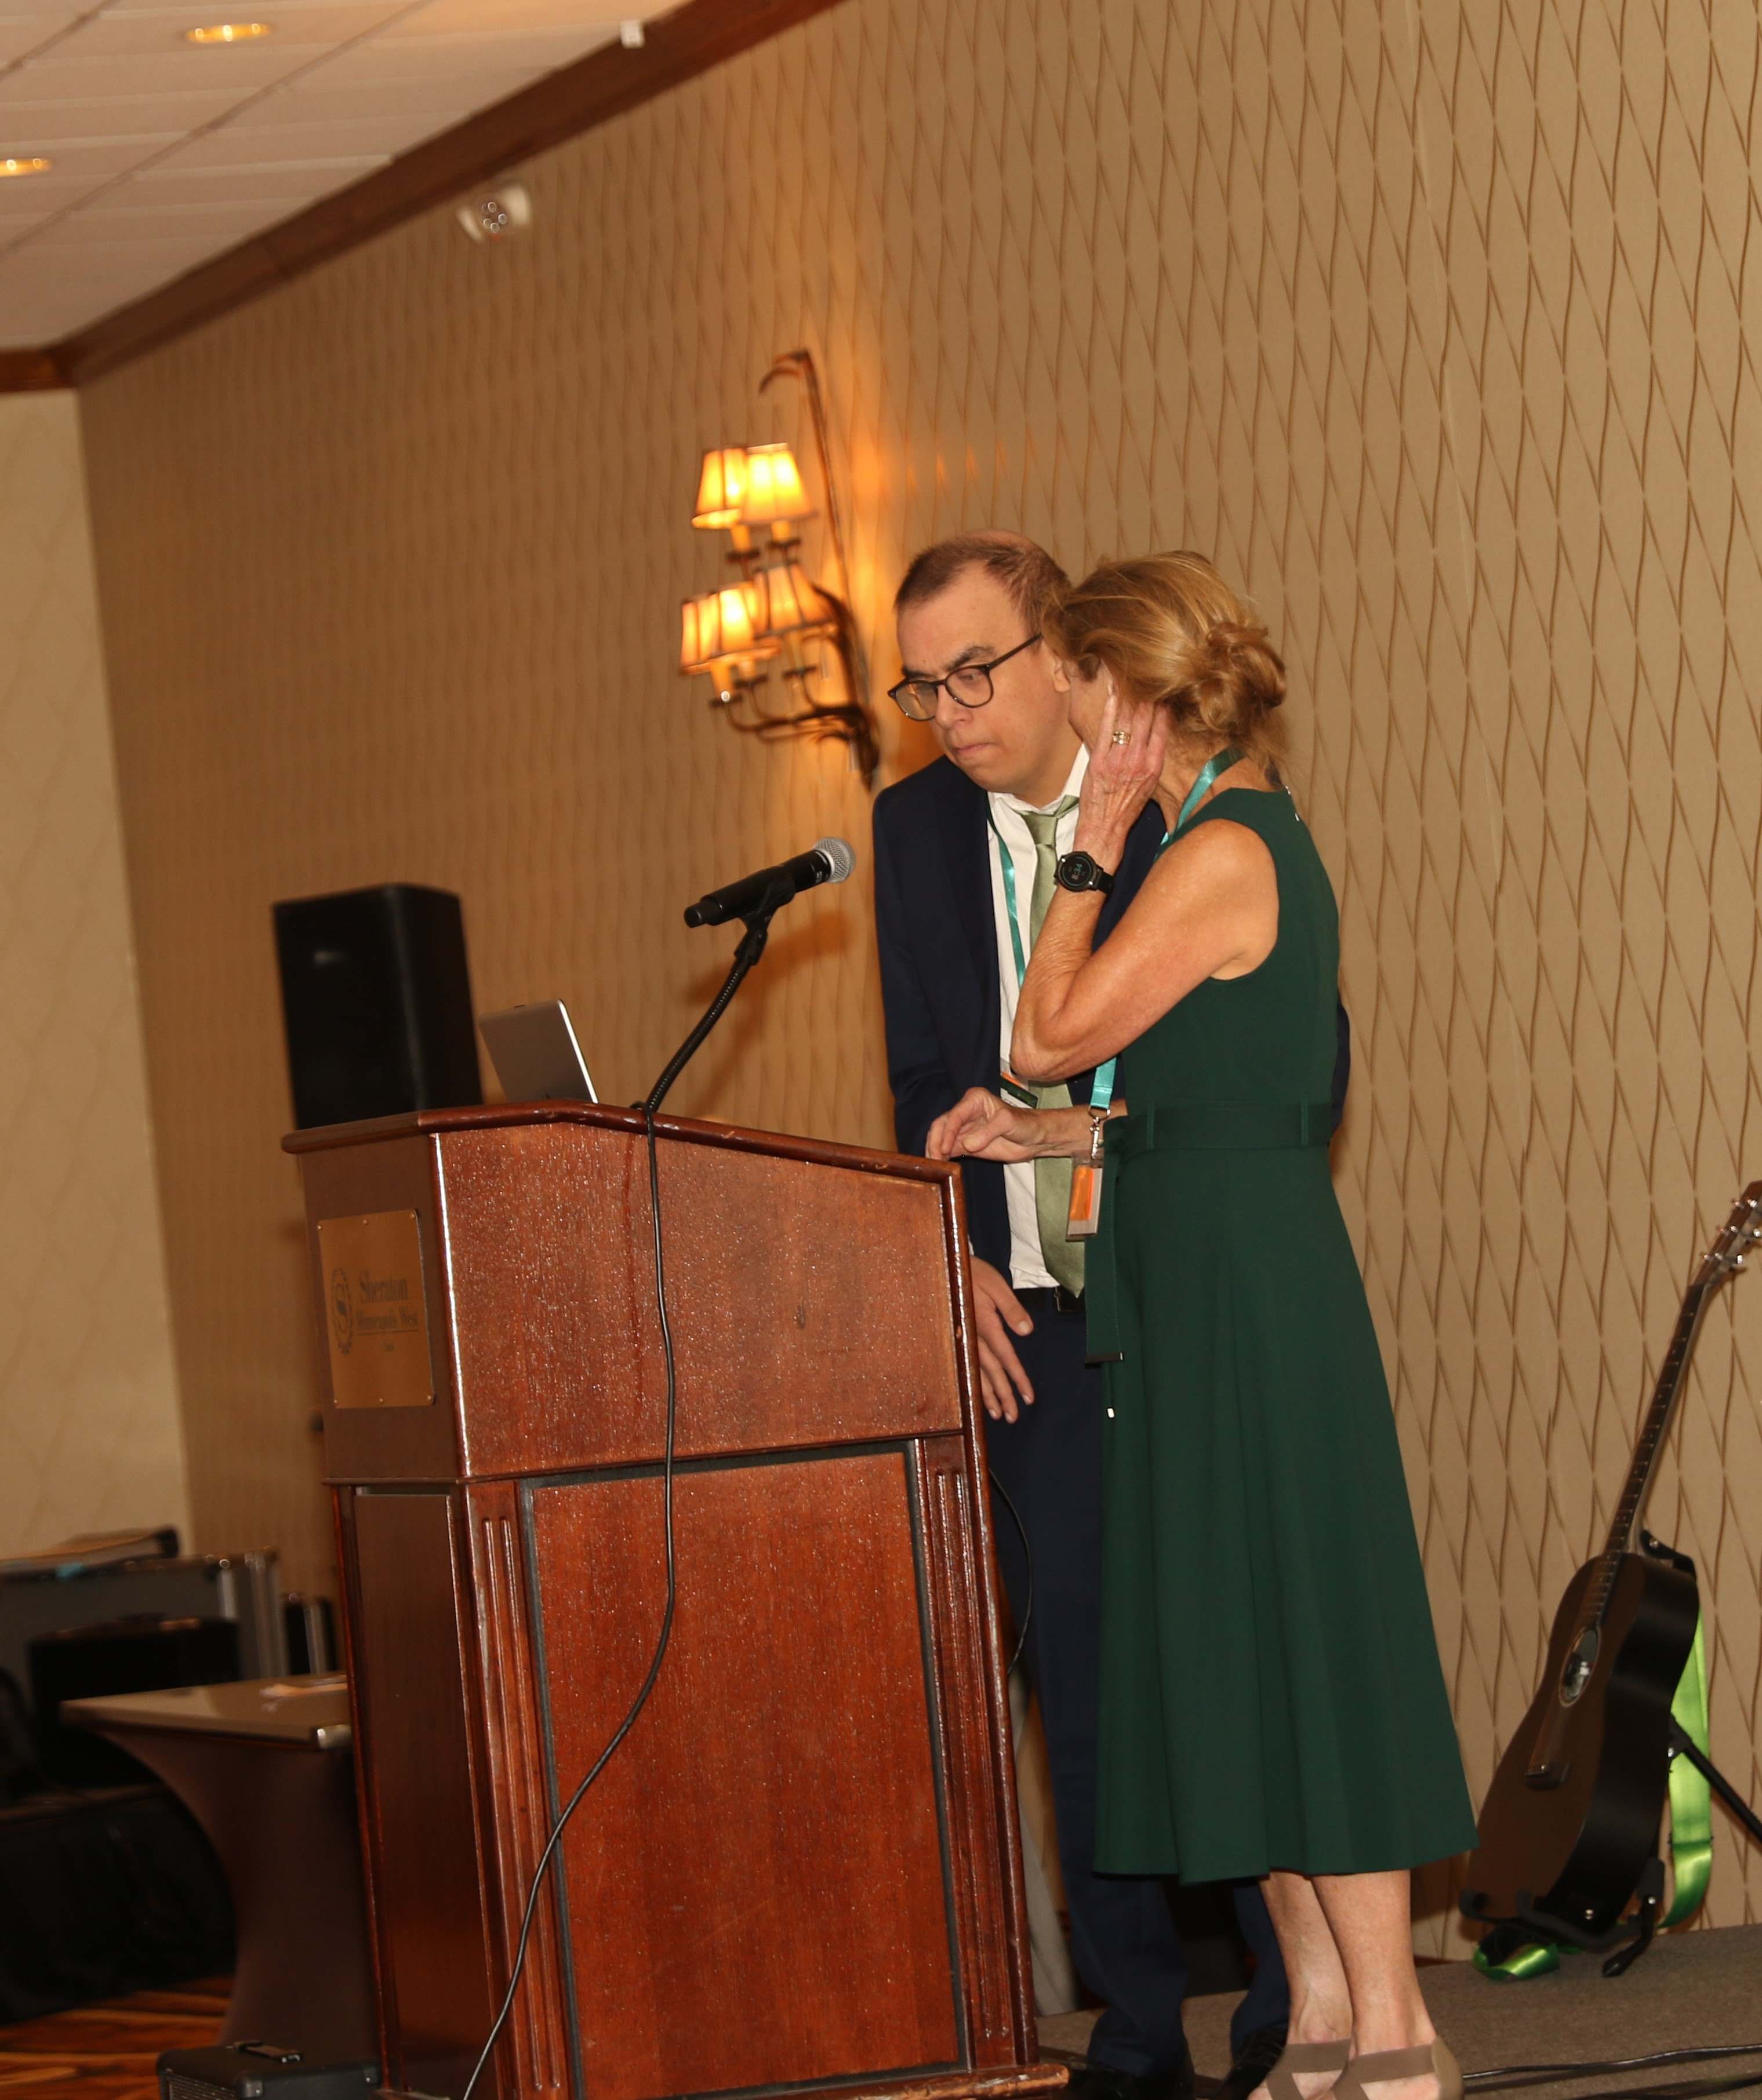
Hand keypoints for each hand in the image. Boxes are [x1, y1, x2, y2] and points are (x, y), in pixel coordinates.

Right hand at [927, 1087, 1044, 1162]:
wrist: (1034, 1139)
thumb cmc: (1025, 1124)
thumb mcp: (1008, 1123)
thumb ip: (988, 1132)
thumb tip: (967, 1144)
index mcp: (974, 1100)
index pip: (954, 1115)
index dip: (947, 1132)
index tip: (944, 1148)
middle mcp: (965, 1112)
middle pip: (942, 1126)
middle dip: (936, 1142)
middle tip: (934, 1159)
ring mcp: (964, 1129)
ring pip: (942, 1139)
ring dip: (936, 1151)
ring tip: (934, 1165)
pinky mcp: (966, 1144)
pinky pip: (949, 1150)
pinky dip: (943, 1157)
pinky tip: (940, 1166)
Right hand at [969, 1256, 1034, 1421]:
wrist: (942, 1267)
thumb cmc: (972, 1274)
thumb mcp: (996, 1284)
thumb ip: (1011, 1308)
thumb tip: (1026, 1331)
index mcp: (985, 1326)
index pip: (1006, 1358)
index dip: (1017, 1378)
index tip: (1028, 1398)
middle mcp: (973, 1338)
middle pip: (991, 1373)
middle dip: (1003, 1395)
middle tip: (1013, 1417)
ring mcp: (962, 1341)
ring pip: (976, 1374)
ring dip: (988, 1396)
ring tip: (998, 1415)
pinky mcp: (956, 1339)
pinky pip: (965, 1367)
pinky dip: (973, 1384)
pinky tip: (977, 1396)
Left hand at [1074, 683, 1168, 859]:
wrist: (1105, 831)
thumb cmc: (1125, 809)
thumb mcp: (1147, 785)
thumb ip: (1150, 759)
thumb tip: (1153, 735)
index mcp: (1154, 766)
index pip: (1163, 726)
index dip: (1162, 702)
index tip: (1162, 684)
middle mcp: (1140, 761)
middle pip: (1146, 718)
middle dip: (1146, 692)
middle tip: (1145, 669)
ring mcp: (1119, 761)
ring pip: (1127, 719)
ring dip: (1127, 694)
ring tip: (1127, 674)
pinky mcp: (1100, 762)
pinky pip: (1107, 729)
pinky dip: (1110, 708)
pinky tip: (1112, 693)